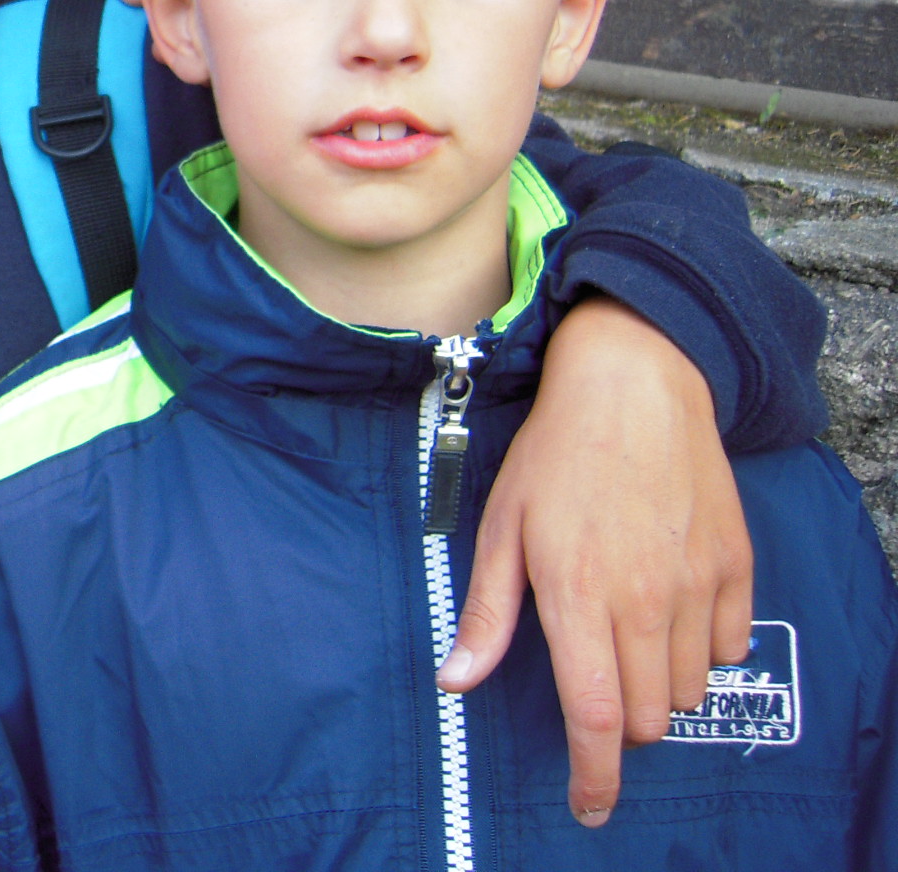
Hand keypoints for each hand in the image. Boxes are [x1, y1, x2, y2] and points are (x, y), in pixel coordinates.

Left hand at [438, 297, 751, 827]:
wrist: (633, 385)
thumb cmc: (554, 455)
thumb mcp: (500, 527)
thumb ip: (486, 612)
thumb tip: (456, 679)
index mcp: (579, 597)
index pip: (596, 720)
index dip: (594, 777)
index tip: (588, 807)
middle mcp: (646, 602)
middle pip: (648, 719)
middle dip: (620, 724)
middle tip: (594, 684)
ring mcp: (699, 586)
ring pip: (689, 690)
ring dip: (658, 686)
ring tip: (626, 634)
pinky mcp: (736, 567)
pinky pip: (729, 648)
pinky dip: (702, 649)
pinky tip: (670, 611)